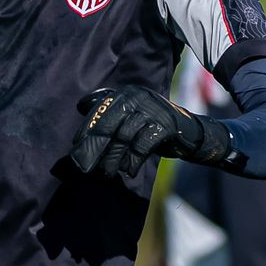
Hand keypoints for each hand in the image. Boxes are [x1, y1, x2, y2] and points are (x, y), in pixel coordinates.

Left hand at [71, 85, 231, 177]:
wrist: (189, 133)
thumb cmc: (152, 128)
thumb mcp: (130, 118)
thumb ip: (109, 116)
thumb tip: (79, 116)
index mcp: (126, 93)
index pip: (99, 111)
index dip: (86, 131)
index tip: (75, 149)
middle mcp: (137, 96)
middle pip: (108, 124)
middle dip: (94, 148)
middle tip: (84, 166)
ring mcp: (152, 109)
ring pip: (124, 137)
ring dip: (113, 159)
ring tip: (107, 172)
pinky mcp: (164, 124)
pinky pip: (142, 145)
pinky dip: (133, 161)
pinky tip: (128, 172)